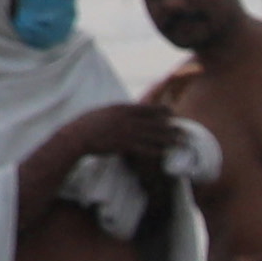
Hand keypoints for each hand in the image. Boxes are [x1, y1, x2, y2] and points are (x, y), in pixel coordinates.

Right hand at [68, 100, 190, 163]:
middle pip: (154, 122)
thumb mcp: (105, 111)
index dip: (161, 110)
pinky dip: (156, 151)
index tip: (172, 112)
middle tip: (184, 129)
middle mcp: (127, 119)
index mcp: (122, 108)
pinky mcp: (123, 145)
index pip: (147, 108)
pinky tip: (165, 153)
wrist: (77, 136)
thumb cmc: (88, 123)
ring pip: (152, 136)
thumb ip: (119, 111)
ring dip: (168, 139)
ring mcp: (126, 132)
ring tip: (181, 142)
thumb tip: (128, 110)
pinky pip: (144, 148)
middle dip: (171, 126)